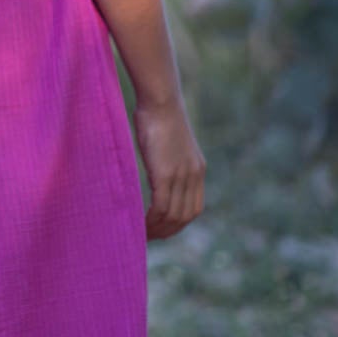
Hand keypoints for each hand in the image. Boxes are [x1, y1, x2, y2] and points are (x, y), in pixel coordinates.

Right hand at [133, 96, 205, 239]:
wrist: (160, 99)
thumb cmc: (158, 114)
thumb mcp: (169, 142)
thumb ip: (168, 160)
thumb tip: (155, 168)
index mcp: (197, 169)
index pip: (193, 209)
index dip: (178, 224)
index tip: (161, 228)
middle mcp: (193, 176)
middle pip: (185, 217)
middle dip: (168, 231)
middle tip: (149, 237)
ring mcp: (181, 176)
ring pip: (173, 216)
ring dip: (157, 229)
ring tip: (142, 234)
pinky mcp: (166, 173)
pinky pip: (161, 207)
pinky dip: (151, 220)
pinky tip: (140, 223)